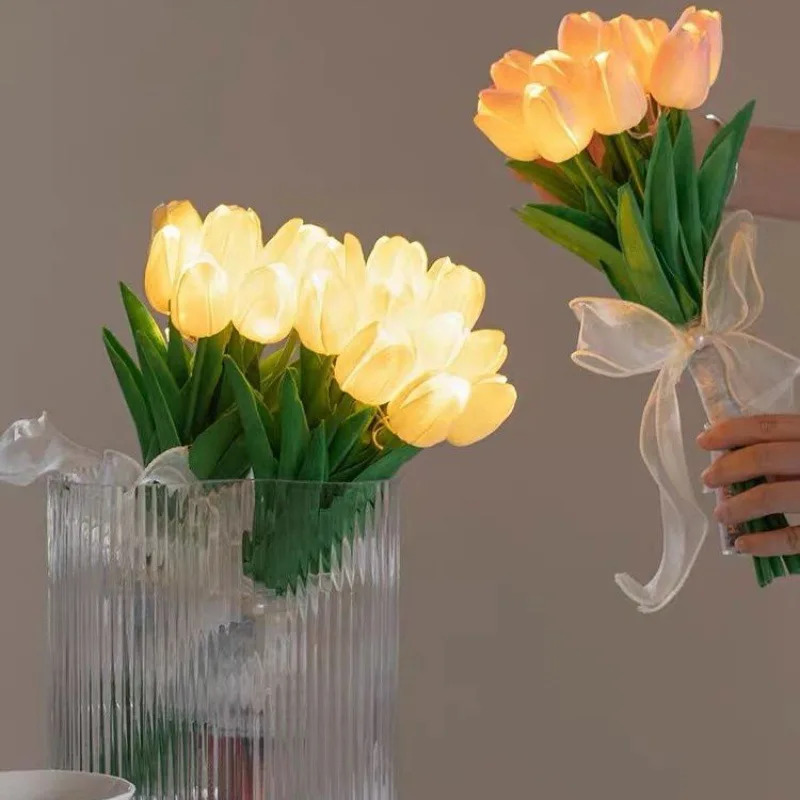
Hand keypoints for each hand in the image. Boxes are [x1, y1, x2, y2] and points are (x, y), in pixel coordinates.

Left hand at [697, 415, 799, 554]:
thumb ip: (792, 451)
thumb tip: (739, 458)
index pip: (771, 426)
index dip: (732, 431)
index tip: (704, 440)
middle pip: (766, 458)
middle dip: (728, 469)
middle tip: (709, 479)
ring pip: (772, 496)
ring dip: (737, 507)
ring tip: (722, 514)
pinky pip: (794, 538)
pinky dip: (762, 542)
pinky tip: (743, 544)